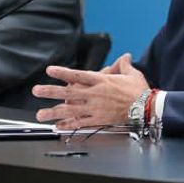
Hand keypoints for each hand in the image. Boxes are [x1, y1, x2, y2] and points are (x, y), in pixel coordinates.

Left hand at [32, 53, 149, 129]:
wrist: (147, 108)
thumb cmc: (140, 91)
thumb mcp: (132, 73)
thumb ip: (124, 64)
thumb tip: (125, 56)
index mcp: (102, 81)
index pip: (77, 75)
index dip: (62, 72)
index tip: (49, 70)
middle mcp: (95, 94)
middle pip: (68, 92)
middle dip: (50, 91)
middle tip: (36, 91)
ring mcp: (95, 108)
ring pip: (70, 110)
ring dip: (53, 112)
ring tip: (40, 114)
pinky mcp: (99, 120)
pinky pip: (80, 123)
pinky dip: (68, 125)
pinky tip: (58, 126)